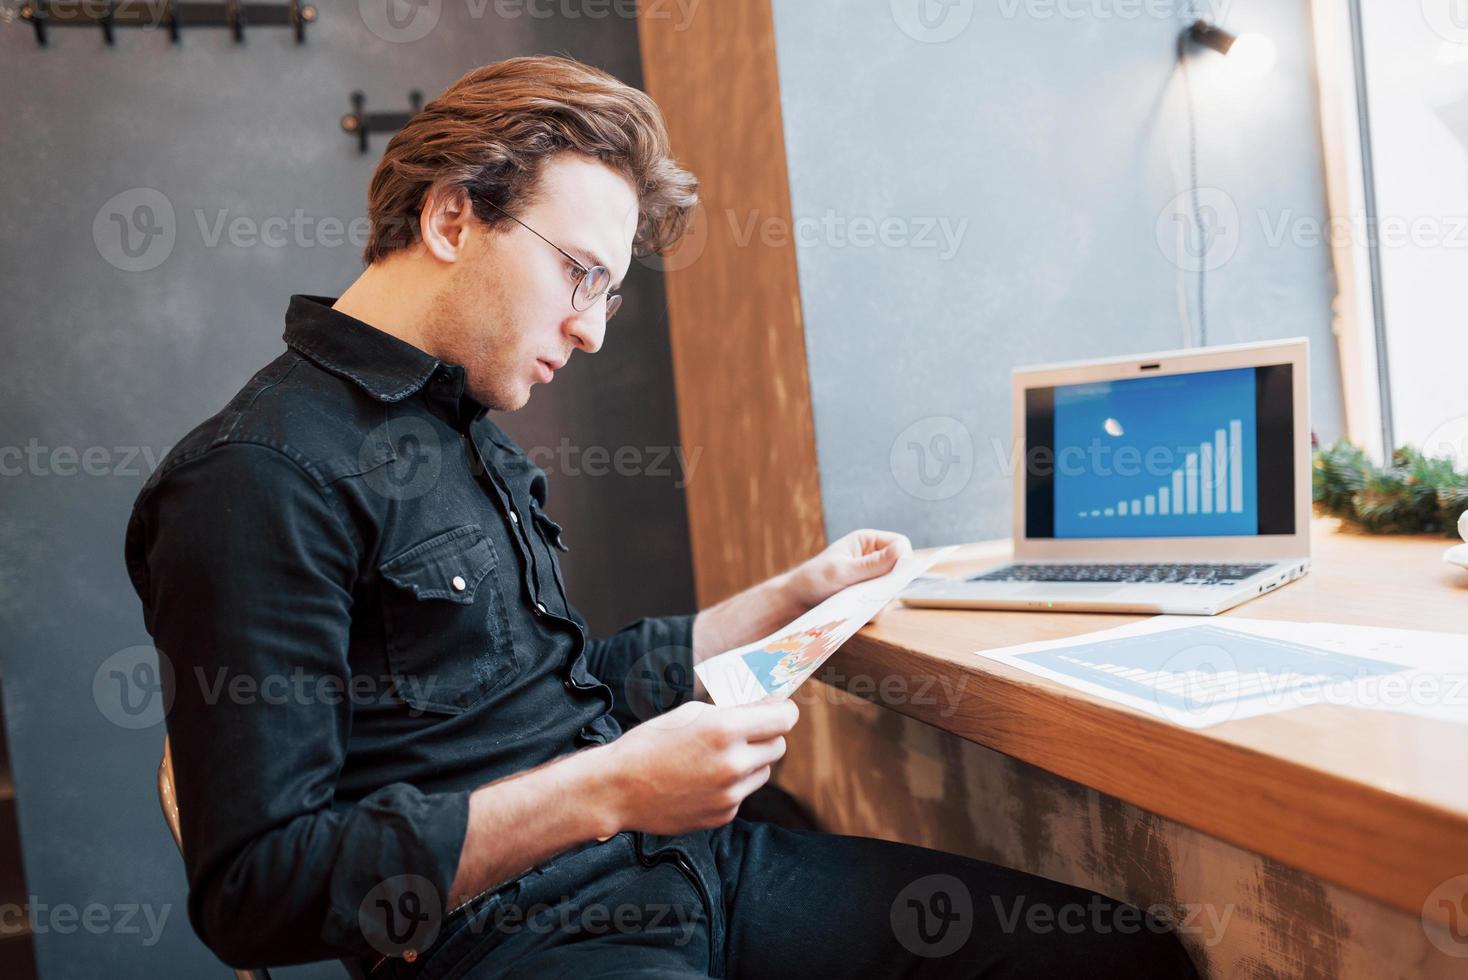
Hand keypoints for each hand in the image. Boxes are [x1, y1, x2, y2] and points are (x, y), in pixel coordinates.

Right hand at [600, 698, 798, 834]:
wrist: (618, 789)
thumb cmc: (650, 743)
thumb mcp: (691, 713)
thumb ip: (733, 711)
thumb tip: (767, 705)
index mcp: (725, 730)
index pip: (784, 719)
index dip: (784, 710)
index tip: (779, 709)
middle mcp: (733, 764)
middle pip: (778, 746)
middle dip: (767, 736)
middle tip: (747, 731)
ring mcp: (730, 795)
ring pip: (763, 772)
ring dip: (750, 762)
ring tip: (716, 758)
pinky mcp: (723, 816)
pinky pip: (742, 794)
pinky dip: (731, 785)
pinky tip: (702, 780)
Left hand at [785, 528, 912, 607]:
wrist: (796, 601)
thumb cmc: (813, 580)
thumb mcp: (842, 572)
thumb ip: (872, 564)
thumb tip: (901, 549)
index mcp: (867, 541)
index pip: (900, 544)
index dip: (903, 559)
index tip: (893, 577)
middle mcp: (872, 556)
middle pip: (901, 568)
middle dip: (890, 584)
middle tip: (870, 594)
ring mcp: (872, 576)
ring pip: (893, 588)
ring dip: (880, 599)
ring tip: (856, 602)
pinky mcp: (869, 593)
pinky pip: (883, 603)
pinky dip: (873, 609)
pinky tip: (855, 610)